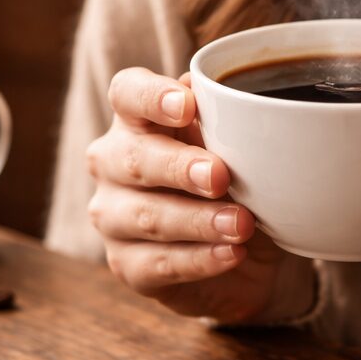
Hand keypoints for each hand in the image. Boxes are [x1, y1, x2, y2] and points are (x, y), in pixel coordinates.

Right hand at [85, 68, 313, 324]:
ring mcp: (113, 216)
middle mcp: (113, 163)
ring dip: (198, 221)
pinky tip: (230, 254)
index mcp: (137, 119)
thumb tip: (236, 97)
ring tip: (242, 224)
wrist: (247, 250)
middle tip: (220, 176)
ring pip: (146, 216)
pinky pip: (157, 264)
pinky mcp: (127, 265)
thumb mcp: (242, 148)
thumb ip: (233, 122)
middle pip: (133, 158)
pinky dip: (198, 260)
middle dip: (178, 167)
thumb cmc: (236, 180)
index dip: (151, 96)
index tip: (187, 105)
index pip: (127, 94)